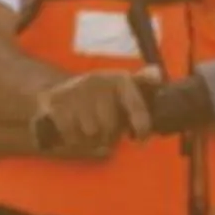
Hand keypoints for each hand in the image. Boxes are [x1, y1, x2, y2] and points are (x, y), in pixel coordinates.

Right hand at [34, 70, 156, 156]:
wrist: (58, 91)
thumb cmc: (100, 95)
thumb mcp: (122, 86)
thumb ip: (143, 83)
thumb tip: (157, 74)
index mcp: (119, 79)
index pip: (136, 107)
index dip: (142, 128)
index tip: (141, 140)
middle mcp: (98, 81)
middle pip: (110, 128)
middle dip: (109, 135)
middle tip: (105, 130)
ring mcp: (76, 91)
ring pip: (92, 134)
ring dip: (91, 139)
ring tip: (89, 128)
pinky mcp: (58, 103)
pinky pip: (72, 136)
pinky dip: (74, 139)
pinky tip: (74, 128)